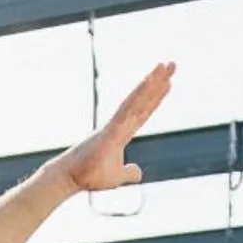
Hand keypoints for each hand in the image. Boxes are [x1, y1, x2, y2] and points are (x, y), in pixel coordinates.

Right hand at [54, 63, 174, 193]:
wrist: (70, 178)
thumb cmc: (89, 176)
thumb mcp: (116, 177)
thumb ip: (128, 173)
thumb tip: (138, 172)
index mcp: (122, 133)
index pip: (144, 112)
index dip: (156, 98)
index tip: (168, 82)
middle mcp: (119, 124)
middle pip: (143, 100)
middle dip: (158, 82)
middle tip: (172, 64)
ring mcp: (114, 125)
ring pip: (136, 100)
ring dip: (151, 82)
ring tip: (164, 66)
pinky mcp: (110, 130)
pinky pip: (128, 110)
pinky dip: (139, 97)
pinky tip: (149, 84)